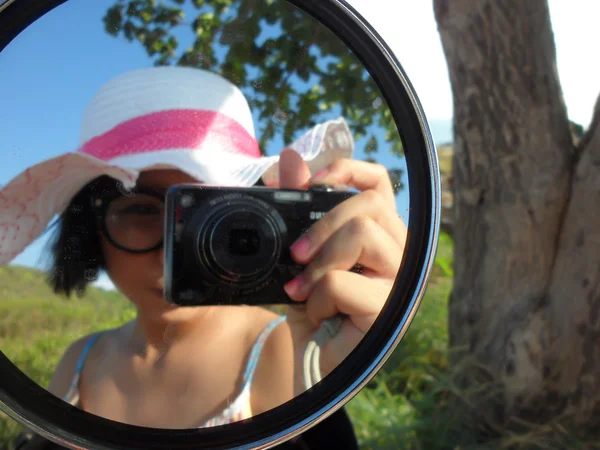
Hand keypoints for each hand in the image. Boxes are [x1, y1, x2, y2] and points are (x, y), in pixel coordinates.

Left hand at [275, 148, 406, 392]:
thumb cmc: (308, 307)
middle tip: (296, 255)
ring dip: (321, 262)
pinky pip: (342, 282)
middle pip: (370, 204)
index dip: (348, 171)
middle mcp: (398, 252)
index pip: (378, 183)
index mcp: (377, 234)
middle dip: (322, 225)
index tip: (313, 184)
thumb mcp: (297, 253)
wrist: (303, 362)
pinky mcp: (389, 311)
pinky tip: (319, 316)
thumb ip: (296, 208)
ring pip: (362, 233)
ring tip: (304, 289)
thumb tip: (289, 157)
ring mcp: (399, 281)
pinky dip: (317, 298)